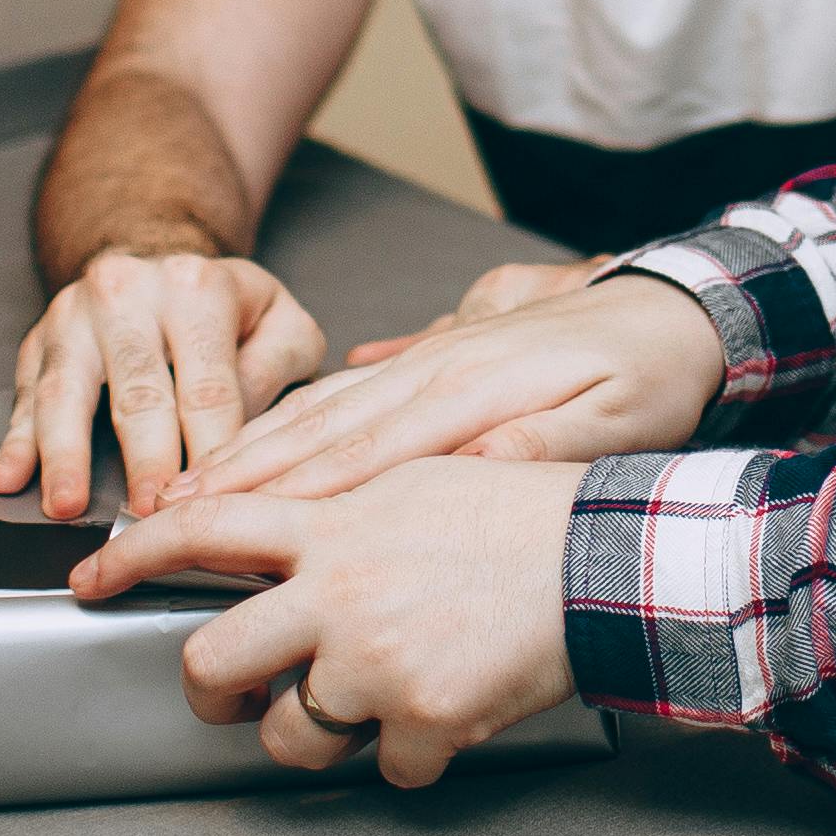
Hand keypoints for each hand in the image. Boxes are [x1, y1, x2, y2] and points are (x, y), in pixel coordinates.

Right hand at [0, 249, 328, 516]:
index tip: (207, 504)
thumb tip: (253, 441)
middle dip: (142, 462)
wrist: (156, 254)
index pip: (207, 388)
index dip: (207, 452)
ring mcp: (76, 315)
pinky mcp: (39, 338)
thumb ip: (279, 372)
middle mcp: (131, 294)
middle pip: (137, 393)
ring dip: (66, 455)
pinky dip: (15, 441)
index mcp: (198, 291)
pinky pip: (25, 395)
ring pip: (67, 391)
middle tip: (146, 515)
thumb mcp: (281, 320)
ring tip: (66, 505)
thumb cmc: (224, 307)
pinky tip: (8, 478)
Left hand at [74, 457, 589, 788]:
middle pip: (210, 664)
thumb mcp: (412, 483)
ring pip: (290, 738)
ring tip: (371, 704)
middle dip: (213, 694)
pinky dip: (413, 753)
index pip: (202, 529)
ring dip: (318, 736)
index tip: (93, 577)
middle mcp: (337, 594)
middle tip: (238, 697)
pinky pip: (386, 769)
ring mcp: (375, 662)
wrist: (604, 561)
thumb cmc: (521, 518)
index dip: (133, 554)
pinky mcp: (423, 719)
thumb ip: (336, 512)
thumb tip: (279, 536)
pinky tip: (448, 710)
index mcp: (332, 525)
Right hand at [193, 272, 728, 504]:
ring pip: (323, 406)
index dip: (289, 492)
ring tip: (189, 484)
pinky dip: (295, 417)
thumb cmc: (647, 378)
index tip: (222, 526)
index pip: (364, 450)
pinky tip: (260, 441)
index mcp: (473, 388)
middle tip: (167, 514)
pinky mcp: (435, 356)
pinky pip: (349, 390)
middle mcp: (437, 367)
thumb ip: (536, 451)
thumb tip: (469, 477)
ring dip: (252, 447)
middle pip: (320, 428)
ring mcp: (431, 357)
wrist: (668, 310)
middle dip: (239, 473)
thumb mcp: (615, 424)